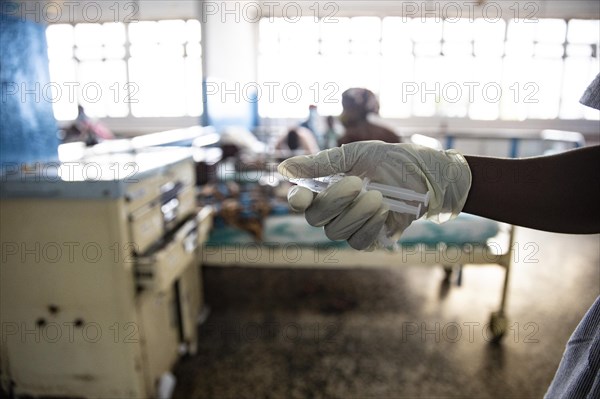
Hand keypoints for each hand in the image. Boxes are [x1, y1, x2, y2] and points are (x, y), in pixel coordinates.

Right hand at [278, 141, 471, 249]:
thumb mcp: (355, 155)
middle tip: (357, 182)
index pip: (299, 201)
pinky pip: (358, 242)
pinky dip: (369, 226)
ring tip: (378, 196)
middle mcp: (332, 210)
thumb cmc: (389, 160)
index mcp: (324, 187)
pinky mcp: (368, 239)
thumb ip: (321, 164)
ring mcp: (349, 227)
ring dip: (357, 213)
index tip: (302, 196)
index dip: (296, 200)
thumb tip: (284, 168)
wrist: (424, 176)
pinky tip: (384, 211)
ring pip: (336, 232)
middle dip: (335, 200)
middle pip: (315, 218)